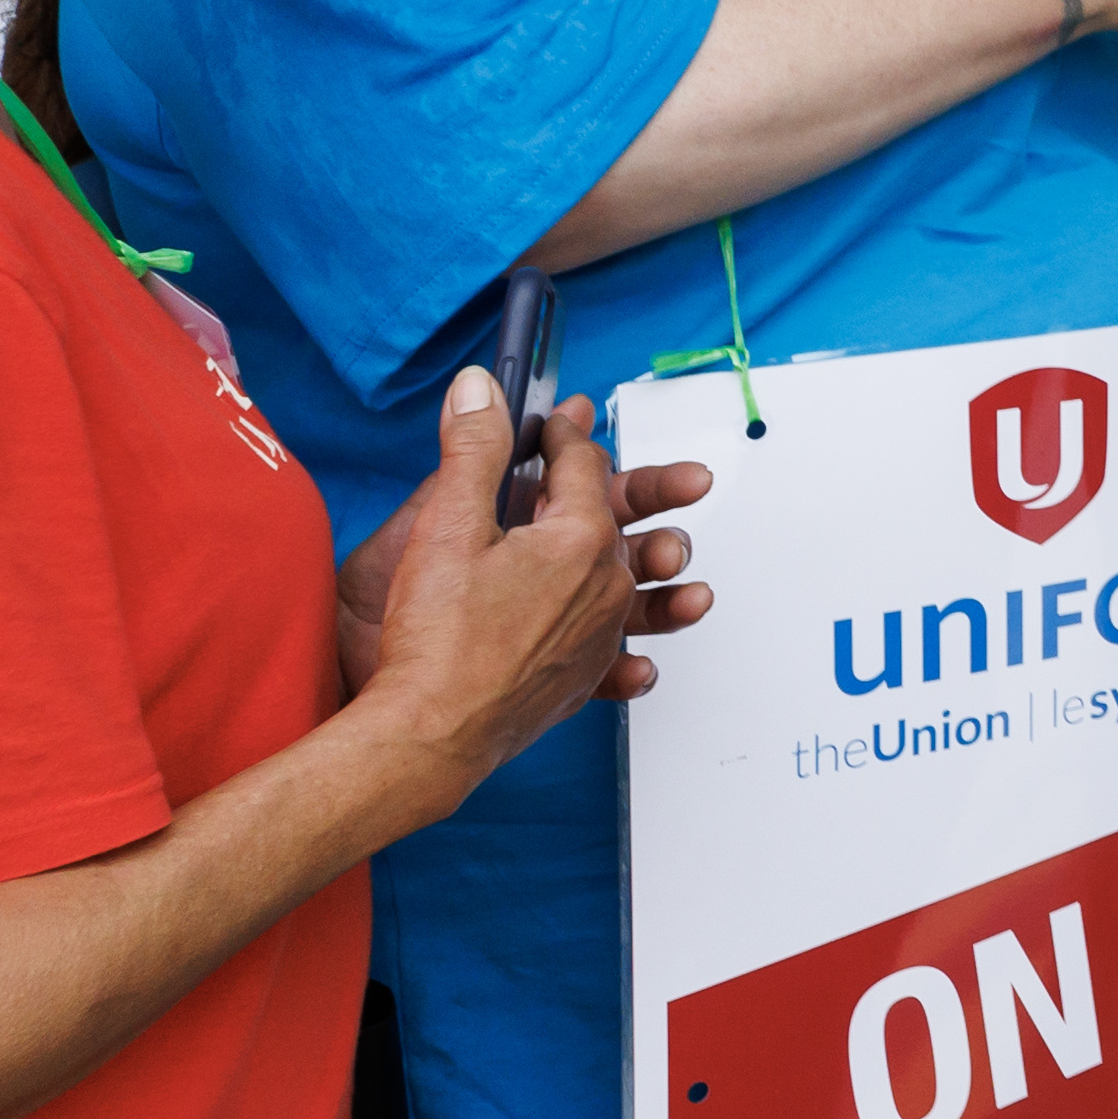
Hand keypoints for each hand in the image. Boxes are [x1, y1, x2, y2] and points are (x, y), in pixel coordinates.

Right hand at [335, 373, 710, 813]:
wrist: (430, 732)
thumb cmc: (436, 634)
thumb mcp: (447, 522)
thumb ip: (472, 448)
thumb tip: (482, 386)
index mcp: (577, 538)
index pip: (582, 468)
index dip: (564, 438)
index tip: (553, 425)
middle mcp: (602, 586)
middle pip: (624, 524)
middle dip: (640, 491)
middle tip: (687, 477)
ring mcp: (596, 638)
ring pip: (636, 592)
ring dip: (660, 574)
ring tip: (681, 561)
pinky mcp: (578, 682)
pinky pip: (615, 664)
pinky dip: (629, 658)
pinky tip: (642, 661)